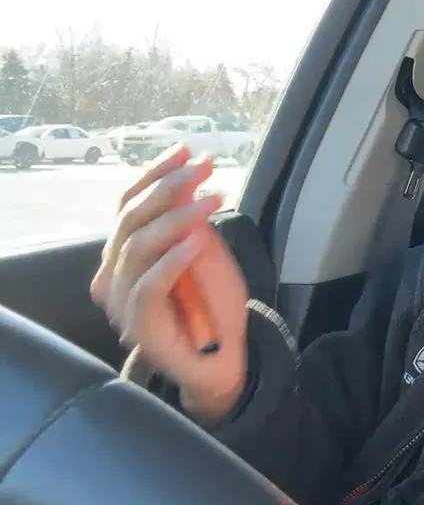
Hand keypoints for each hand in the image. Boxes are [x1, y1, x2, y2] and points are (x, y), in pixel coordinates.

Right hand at [91, 144, 249, 419]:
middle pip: (130, 220)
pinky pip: (147, 287)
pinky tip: (196, 241)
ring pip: (136, 248)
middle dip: (168, 187)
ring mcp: (121, 301)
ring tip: (210, 200)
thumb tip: (188, 177)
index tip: (186, 151)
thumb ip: (193, 221)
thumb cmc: (213, 305)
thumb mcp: (207, 252)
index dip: (155, 175)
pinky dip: (172, 260)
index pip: (128, 205)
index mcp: (126, 253)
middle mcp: (114, 275)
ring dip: (175, 218)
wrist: (224, 358)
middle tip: (204, 168)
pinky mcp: (139, 326)